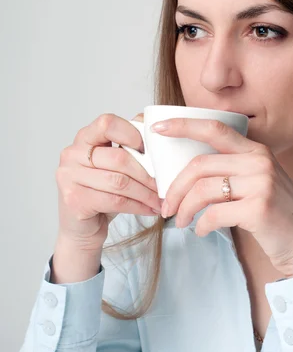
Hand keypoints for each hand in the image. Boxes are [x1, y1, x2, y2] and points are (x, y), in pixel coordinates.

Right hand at [55, 113, 162, 251]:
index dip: (131, 133)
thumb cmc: (101, 192)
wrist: (81, 228)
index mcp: (84, 137)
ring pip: (119, 182)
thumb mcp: (113, 165)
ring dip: (146, 193)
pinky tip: (150, 209)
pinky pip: (115, 201)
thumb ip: (128, 145)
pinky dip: (138, 206)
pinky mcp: (74, 200)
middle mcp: (72, 154)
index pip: (107, 123)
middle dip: (147, 173)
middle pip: (119, 157)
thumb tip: (157, 131)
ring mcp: (69, 177)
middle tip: (164, 183)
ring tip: (161, 199)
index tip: (149, 150)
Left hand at [151, 117, 292, 277]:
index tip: (159, 128)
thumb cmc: (276, 215)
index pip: (215, 128)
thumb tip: (186, 173)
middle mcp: (260, 161)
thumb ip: (231, 170)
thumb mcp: (258, 182)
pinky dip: (201, 225)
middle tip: (165, 206)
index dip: (184, 124)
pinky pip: (214, 214)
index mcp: (256, 151)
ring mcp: (262, 183)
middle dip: (175, 187)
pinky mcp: (260, 208)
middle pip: (200, 165)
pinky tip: (201, 231)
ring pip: (203, 190)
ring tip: (180, 222)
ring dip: (184, 209)